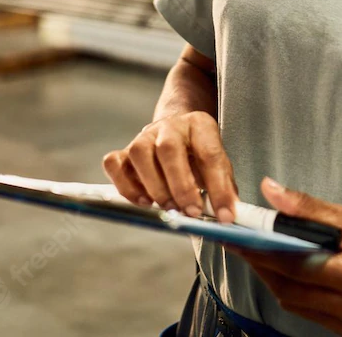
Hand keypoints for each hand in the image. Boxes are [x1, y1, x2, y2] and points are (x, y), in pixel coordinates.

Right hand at [102, 110, 238, 221]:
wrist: (177, 133)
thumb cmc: (200, 155)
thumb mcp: (220, 165)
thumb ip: (224, 188)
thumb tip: (227, 216)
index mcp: (199, 124)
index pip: (210, 154)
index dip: (218, 188)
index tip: (224, 215)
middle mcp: (169, 126)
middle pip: (168, 149)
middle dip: (181, 186)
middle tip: (191, 212)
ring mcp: (143, 136)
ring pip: (139, 153)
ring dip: (153, 186)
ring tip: (168, 208)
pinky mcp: (124, 151)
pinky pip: (114, 164)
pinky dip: (125, 186)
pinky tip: (143, 202)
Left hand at [233, 179, 341, 335]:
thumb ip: (306, 207)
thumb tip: (270, 191)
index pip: (296, 267)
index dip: (262, 252)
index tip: (238, 238)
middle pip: (290, 290)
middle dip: (263, 266)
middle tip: (244, 244)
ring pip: (294, 303)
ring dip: (274, 279)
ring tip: (261, 253)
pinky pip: (306, 310)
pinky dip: (292, 290)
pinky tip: (285, 270)